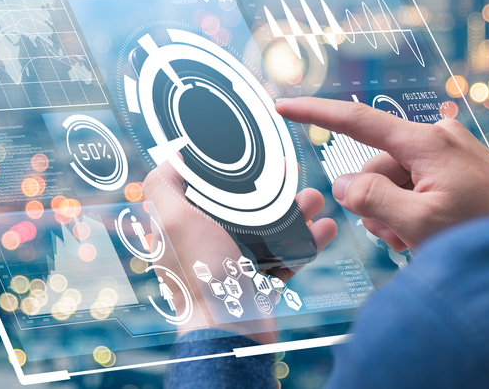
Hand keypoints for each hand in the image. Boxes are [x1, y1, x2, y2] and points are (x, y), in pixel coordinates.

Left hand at [141, 160, 336, 344]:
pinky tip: (324, 229)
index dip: (230, 172)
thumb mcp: (172, 220)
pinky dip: (305, 243)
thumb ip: (164, 185)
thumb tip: (171, 157)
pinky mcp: (258, 284)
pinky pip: (285, 258)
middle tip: (295, 173)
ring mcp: (234, 265)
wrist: (228, 332)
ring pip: (270, 230)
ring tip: (316, 200)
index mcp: (184, 229)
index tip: (254, 158)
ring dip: (296, 213)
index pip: (207, 191)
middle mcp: (207, 245)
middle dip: (271, 189)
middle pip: (243, 206)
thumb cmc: (199, 275)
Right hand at [275, 97, 488, 252]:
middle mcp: (437, 137)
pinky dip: (413, 209)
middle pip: (375, 167)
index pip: (358, 122)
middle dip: (377, 203)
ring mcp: (449, 152)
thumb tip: (344, 185)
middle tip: (402, 235)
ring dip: (395, 212)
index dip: (317, 113)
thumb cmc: (484, 234)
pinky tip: (432, 232)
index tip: (284, 106)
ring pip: (393, 181)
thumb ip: (373, 201)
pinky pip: (416, 184)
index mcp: (426, 143)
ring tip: (422, 238)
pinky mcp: (458, 167)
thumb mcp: (420, 223)